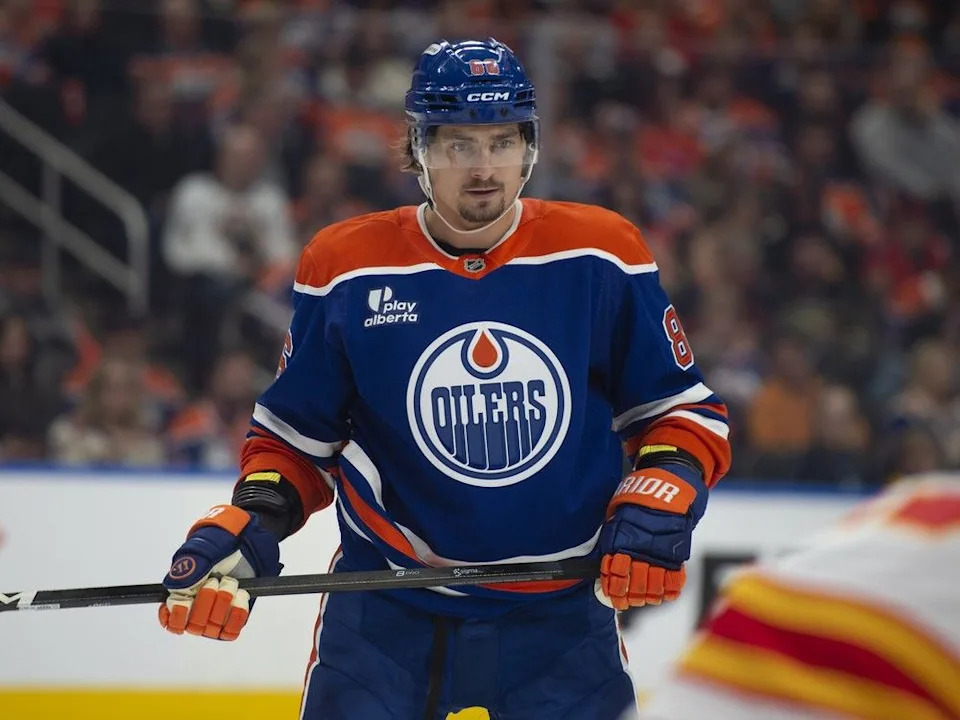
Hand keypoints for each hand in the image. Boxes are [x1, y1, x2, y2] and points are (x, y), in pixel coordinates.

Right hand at [158, 505, 280, 639]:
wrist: (249, 540)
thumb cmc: (221, 543)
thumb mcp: (202, 548)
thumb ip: (188, 567)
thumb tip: (175, 588)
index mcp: (180, 594)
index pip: (170, 620)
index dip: (177, 614)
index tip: (186, 601)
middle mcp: (195, 609)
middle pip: (193, 625)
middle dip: (205, 601)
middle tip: (215, 581)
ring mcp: (214, 616)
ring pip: (211, 628)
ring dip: (223, 603)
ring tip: (230, 582)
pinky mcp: (233, 618)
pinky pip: (231, 630)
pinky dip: (237, 613)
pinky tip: (240, 595)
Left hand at [596, 465, 705, 609]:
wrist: (668, 484)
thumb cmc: (638, 497)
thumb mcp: (617, 512)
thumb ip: (614, 536)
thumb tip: (607, 560)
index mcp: (621, 539)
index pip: (615, 572)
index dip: (614, 589)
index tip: (615, 598)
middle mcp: (640, 548)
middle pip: (634, 583)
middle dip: (630, 597)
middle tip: (628, 602)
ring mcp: (660, 551)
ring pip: (654, 585)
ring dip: (649, 596)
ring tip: (646, 599)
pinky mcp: (678, 551)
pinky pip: (675, 577)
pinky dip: (671, 589)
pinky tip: (666, 594)